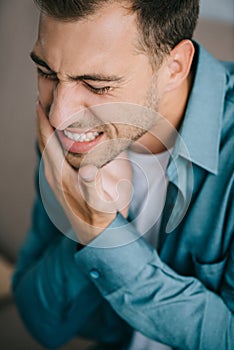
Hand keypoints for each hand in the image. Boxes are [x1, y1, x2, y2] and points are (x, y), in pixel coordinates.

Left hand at [37, 102, 132, 243]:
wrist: (97, 234)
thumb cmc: (100, 218)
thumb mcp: (100, 204)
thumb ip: (93, 187)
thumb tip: (88, 170)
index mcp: (60, 174)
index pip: (48, 139)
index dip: (43, 118)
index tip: (42, 97)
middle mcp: (53, 173)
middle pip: (43, 138)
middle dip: (41, 117)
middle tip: (44, 96)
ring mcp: (56, 176)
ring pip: (46, 145)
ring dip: (46, 126)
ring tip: (49, 110)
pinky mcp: (61, 179)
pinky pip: (52, 153)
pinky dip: (53, 138)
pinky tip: (61, 134)